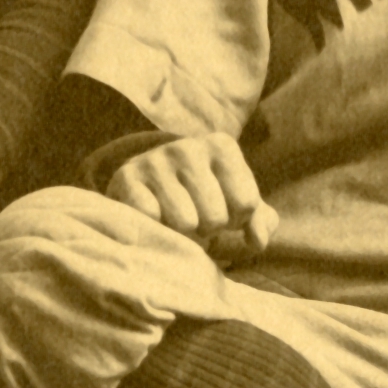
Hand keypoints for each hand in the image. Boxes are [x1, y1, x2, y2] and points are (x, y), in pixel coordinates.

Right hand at [103, 131, 277, 263]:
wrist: (149, 181)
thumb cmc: (203, 195)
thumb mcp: (236, 201)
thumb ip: (260, 220)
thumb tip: (257, 241)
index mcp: (222, 146)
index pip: (247, 203)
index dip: (238, 220)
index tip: (225, 212)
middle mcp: (188, 147)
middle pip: (216, 217)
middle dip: (210, 229)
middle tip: (199, 220)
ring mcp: (155, 160)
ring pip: (185, 223)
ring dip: (184, 234)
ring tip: (178, 220)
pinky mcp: (127, 179)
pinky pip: (152, 220)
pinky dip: (157, 228)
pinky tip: (155, 219)